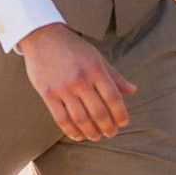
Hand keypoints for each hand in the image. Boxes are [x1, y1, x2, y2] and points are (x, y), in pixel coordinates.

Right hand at [17, 23, 135, 141]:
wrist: (43, 38)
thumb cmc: (74, 48)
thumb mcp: (97, 57)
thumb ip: (114, 76)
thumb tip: (132, 90)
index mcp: (96, 69)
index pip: (113, 97)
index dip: (120, 114)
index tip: (124, 123)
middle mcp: (81, 80)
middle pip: (98, 112)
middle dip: (107, 127)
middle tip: (111, 134)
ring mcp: (63, 88)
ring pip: (80, 119)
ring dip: (91, 132)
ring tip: (96, 136)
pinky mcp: (48, 94)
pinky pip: (61, 119)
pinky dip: (71, 131)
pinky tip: (78, 135)